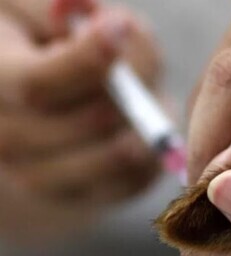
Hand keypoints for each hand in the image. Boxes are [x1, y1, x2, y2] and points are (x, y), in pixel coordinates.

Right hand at [0, 0, 160, 242]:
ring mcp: (44, 179)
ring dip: (146, 117)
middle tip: (137, 57)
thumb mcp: (26, 10)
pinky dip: (153, 146)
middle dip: (131, 85)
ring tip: (138, 88)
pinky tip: (139, 120)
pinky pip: (138, 176)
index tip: (119, 25)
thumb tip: (83, 6)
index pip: (38, 84)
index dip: (87, 59)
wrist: (27, 115)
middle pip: (92, 120)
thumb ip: (52, 5)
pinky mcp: (85, 198)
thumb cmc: (31, 45)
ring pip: (121, 154)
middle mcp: (8, 142)